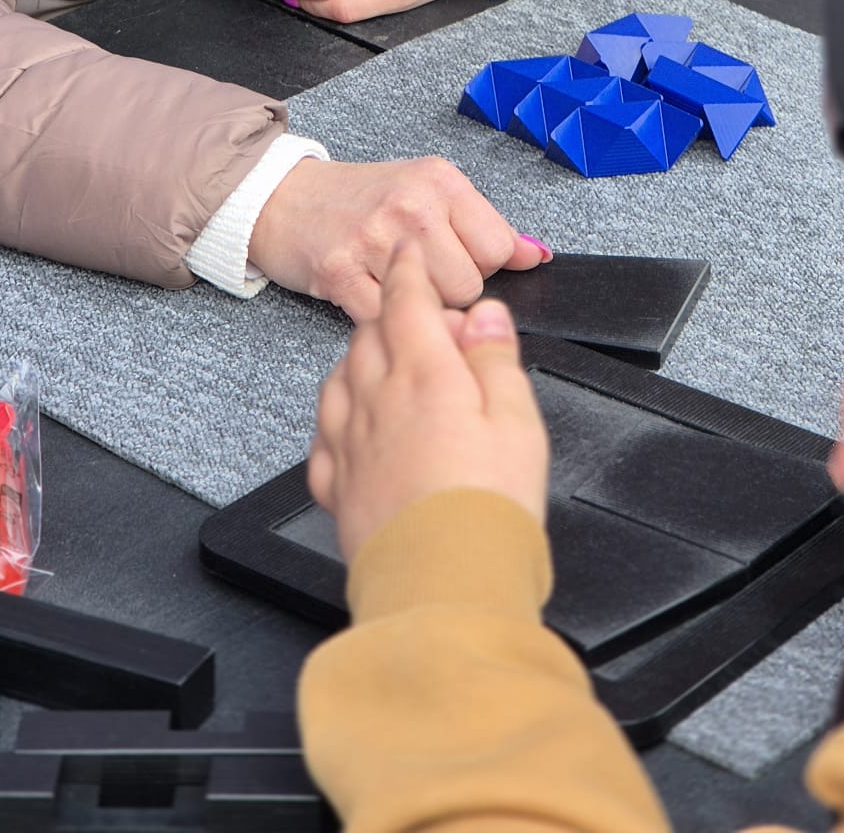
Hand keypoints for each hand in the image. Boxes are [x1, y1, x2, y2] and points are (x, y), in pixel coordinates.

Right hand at [247, 152, 547, 321]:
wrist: (282, 197)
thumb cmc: (359, 198)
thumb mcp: (427, 191)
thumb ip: (482, 224)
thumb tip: (535, 255)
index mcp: (440, 181)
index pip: (499, 247)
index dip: (482, 266)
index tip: (457, 260)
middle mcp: (411, 204)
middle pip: (471, 285)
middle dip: (452, 292)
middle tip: (422, 276)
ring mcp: (374, 239)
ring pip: (436, 307)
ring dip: (421, 310)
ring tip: (395, 287)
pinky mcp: (340, 273)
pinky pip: (389, 320)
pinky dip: (384, 320)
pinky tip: (369, 295)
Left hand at [308, 242, 549, 560]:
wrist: (443, 589)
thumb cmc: (487, 512)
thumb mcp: (518, 422)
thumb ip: (496, 360)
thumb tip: (484, 316)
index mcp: (425, 376)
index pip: (408, 301)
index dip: (409, 270)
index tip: (410, 253)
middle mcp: (377, 401)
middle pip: (370, 334)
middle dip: (391, 312)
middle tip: (421, 317)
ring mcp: (350, 444)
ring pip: (340, 376)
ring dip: (361, 357)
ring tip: (387, 362)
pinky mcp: (336, 487)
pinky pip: (325, 432)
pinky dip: (340, 412)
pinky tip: (355, 422)